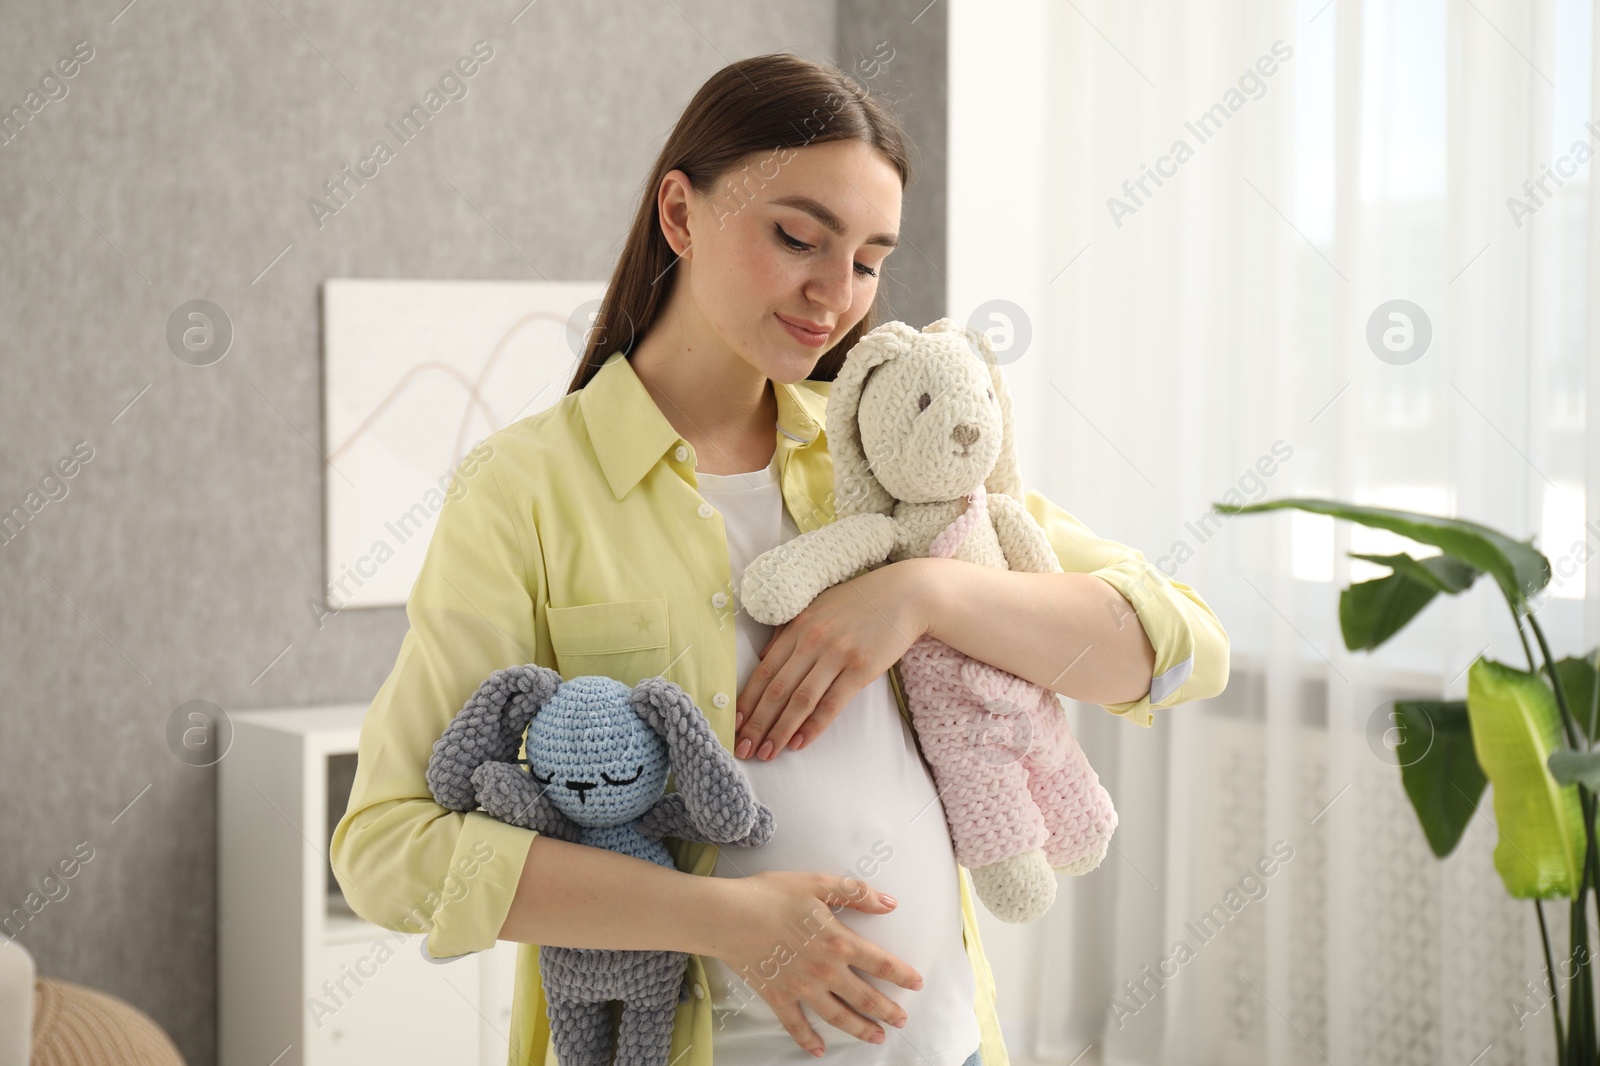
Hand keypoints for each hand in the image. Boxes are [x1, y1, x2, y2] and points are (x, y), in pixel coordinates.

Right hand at [707, 870, 921, 1053]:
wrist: (729, 916)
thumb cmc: (772, 895)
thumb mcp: (818, 883)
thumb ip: (856, 893)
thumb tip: (889, 903)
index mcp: (839, 942)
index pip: (881, 963)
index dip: (902, 975)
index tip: (916, 984)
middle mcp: (826, 971)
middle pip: (865, 996)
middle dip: (887, 1010)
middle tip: (901, 1020)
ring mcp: (802, 988)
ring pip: (838, 1016)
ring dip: (860, 1028)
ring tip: (877, 1037)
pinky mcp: (779, 998)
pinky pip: (797, 1025)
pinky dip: (808, 1040)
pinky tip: (819, 1051)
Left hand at [734, 559, 933, 760]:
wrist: (906, 594)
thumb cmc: (859, 601)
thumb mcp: (817, 607)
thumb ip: (789, 631)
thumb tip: (764, 657)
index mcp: (797, 626)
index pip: (764, 671)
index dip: (747, 700)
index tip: (733, 724)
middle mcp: (812, 640)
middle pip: (777, 690)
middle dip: (756, 723)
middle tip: (742, 749)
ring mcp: (837, 654)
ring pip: (800, 701)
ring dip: (779, 731)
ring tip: (766, 753)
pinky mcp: (861, 668)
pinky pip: (832, 704)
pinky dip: (813, 727)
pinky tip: (798, 744)